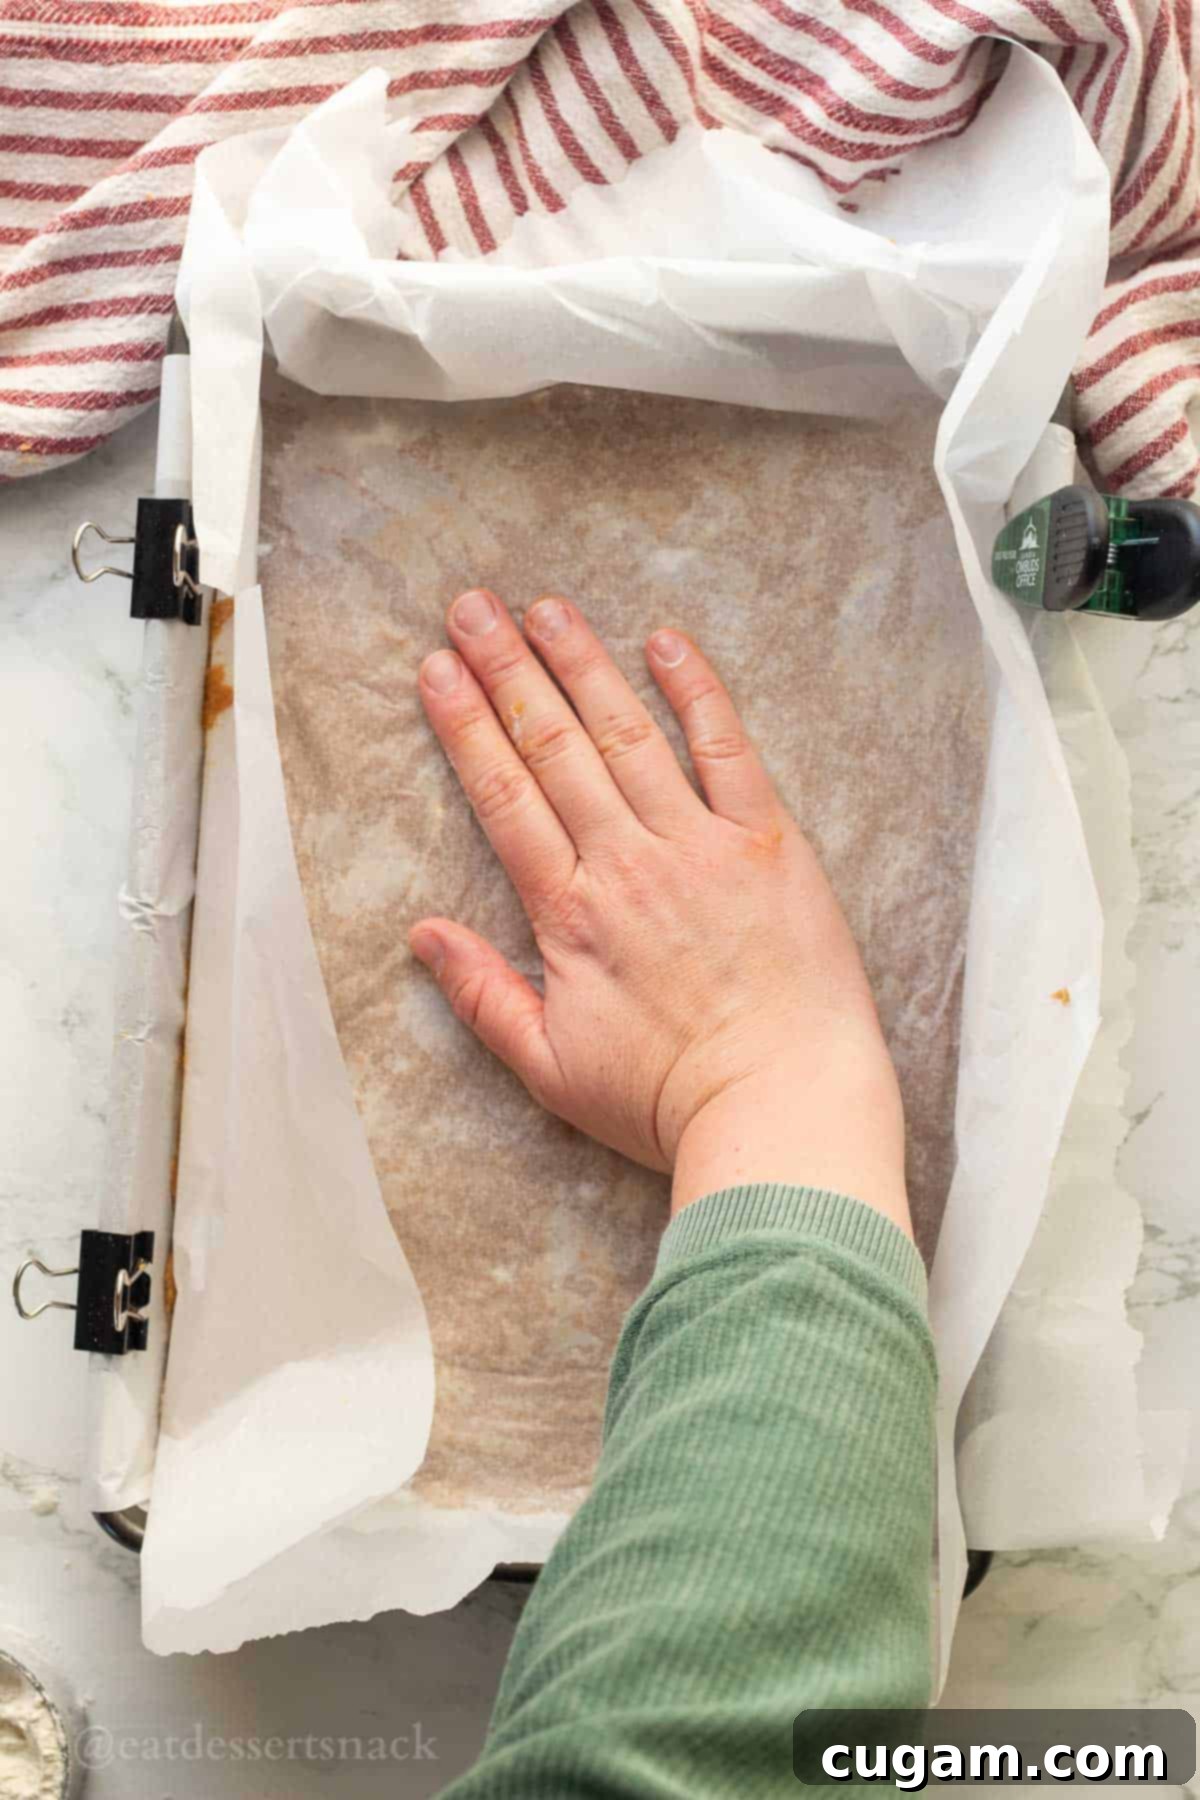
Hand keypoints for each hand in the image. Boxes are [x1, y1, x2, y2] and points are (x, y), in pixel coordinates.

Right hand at [410, 589, 909, 1232]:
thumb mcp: (550, 1068)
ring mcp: (700, 845)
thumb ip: (483, 995)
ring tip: (544, 607)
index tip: (436, 669)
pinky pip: (728, 750)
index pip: (505, 797)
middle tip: (472, 606)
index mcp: (570, 914)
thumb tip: (422, 935)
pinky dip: (696, 692)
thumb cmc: (668, 1099)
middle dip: (508, 669)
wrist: (780, 1106)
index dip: (466, 725)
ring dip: (583, 664)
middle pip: (554, 747)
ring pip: (628, 734)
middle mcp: (627, 863)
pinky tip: (665, 642)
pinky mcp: (768, 843)